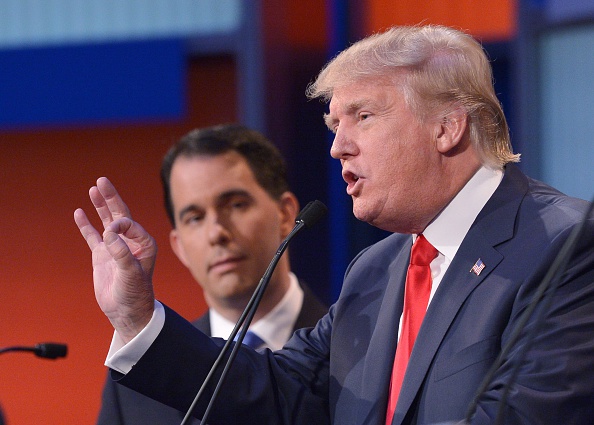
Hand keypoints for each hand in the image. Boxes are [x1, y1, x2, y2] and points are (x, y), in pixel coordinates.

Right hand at [74, 177, 156, 342]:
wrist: (126, 312)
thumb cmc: (135, 293)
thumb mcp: (131, 273)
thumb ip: (121, 252)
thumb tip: (108, 232)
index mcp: (144, 243)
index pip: (128, 223)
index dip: (118, 223)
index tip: (109, 234)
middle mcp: (131, 242)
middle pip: (119, 214)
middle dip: (111, 197)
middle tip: (102, 181)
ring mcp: (115, 247)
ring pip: (107, 221)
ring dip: (100, 206)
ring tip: (94, 189)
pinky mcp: (103, 256)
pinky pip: (93, 236)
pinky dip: (86, 224)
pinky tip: (80, 212)